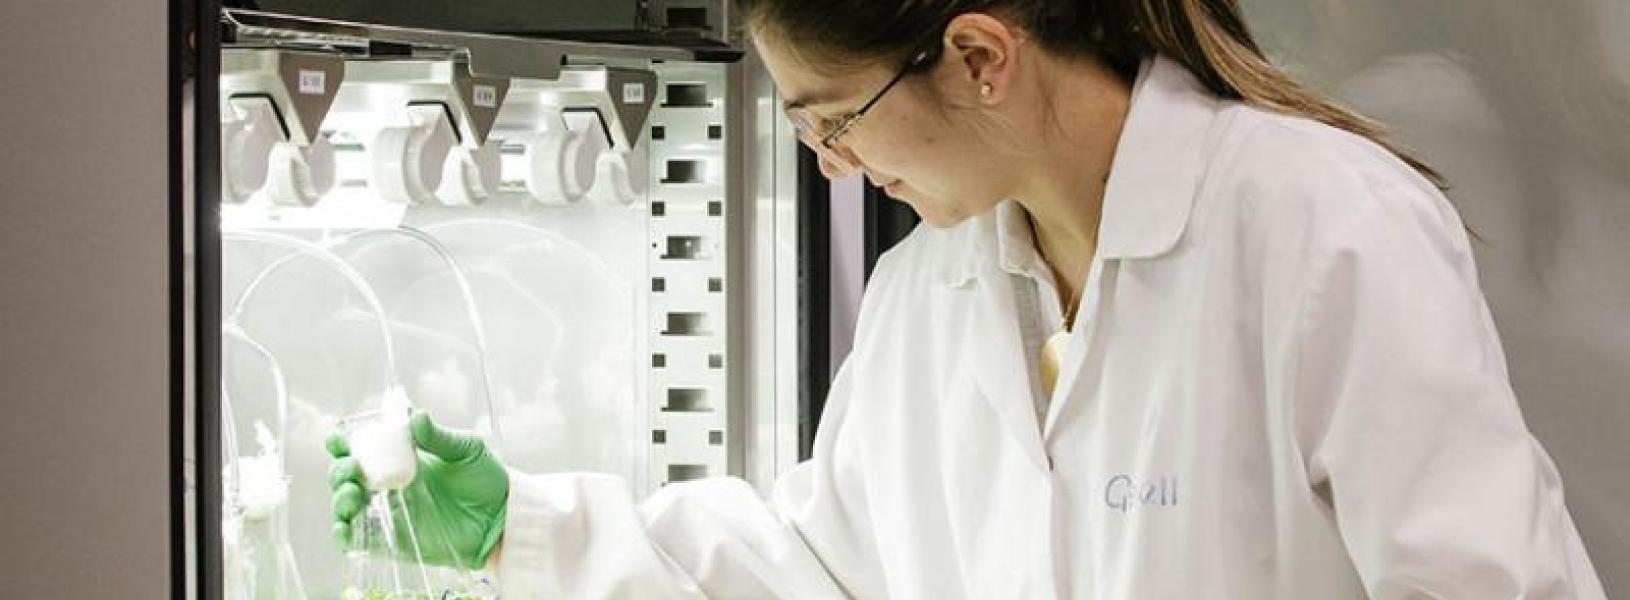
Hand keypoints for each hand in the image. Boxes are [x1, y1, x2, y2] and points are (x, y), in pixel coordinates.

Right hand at [327, 412, 508, 568]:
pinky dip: (344, 534)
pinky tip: (345, 526)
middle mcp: (389, 483)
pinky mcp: (392, 540)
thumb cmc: (486, 479)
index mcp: (402, 457)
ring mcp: (389, 511)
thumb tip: (415, 416)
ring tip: (353, 491)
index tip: (340, 438)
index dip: (344, 441)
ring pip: (347, 506)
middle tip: (352, 467)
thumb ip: (439, 436)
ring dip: (339, 497)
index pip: (362, 446)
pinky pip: (358, 540)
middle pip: (346, 475)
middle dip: (340, 469)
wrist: (502, 517)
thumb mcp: (466, 449)